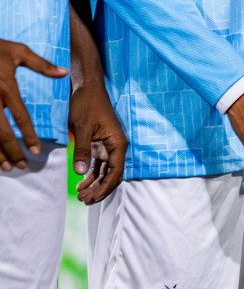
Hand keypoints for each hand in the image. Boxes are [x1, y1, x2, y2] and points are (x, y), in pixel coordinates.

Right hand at [0, 39, 68, 169]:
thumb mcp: (19, 51)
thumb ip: (41, 64)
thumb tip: (63, 73)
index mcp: (6, 86)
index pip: (20, 116)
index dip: (28, 135)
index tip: (36, 150)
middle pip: (1, 131)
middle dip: (12, 150)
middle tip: (23, 165)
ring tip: (7, 167)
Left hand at [68, 75, 125, 203]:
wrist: (87, 87)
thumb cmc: (87, 104)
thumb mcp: (82, 127)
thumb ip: (83, 150)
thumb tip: (80, 173)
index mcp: (117, 142)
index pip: (116, 171)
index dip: (105, 187)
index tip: (92, 198)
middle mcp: (116, 146)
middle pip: (112, 174)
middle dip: (100, 189)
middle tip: (84, 201)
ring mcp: (108, 146)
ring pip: (105, 171)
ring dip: (95, 184)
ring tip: (81, 196)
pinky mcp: (99, 144)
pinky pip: (98, 165)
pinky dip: (91, 175)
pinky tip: (81, 183)